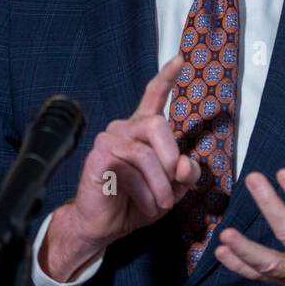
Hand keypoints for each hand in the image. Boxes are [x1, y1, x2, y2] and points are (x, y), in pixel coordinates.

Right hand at [40, 54, 200, 280]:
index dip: (166, 77)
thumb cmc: (135, 204)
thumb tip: (185, 164)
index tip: (180, 59)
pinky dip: (145, 191)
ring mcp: (109, 140)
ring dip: (161, 186)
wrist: (104, 226)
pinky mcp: (99, 157)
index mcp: (141, 131)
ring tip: (160, 204)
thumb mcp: (171, 190)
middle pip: (158, 125)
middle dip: (171, 159)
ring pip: (147, 153)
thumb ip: (183, 174)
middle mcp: (124, 129)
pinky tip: (144, 204)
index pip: (152, 96)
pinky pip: (132, 167)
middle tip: (174, 186)